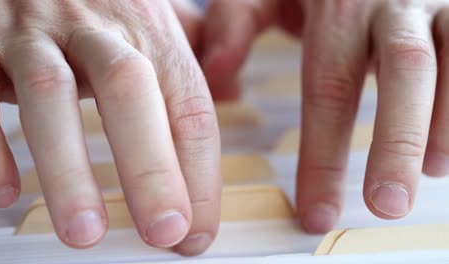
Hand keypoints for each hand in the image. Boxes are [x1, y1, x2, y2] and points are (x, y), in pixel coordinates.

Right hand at [0, 0, 220, 255]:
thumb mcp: (151, 16)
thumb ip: (195, 48)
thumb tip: (233, 89)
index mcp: (148, 28)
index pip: (187, 104)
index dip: (199, 171)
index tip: (195, 228)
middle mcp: (95, 26)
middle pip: (130, 92)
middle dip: (151, 169)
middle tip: (163, 232)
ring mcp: (34, 30)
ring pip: (50, 93)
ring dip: (68, 169)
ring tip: (83, 231)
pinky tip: (2, 190)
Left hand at [202, 0, 448, 232]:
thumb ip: (237, 22)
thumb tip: (216, 76)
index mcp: (338, 4)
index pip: (327, 87)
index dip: (322, 155)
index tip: (317, 214)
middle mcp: (393, 0)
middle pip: (403, 71)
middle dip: (397, 142)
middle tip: (387, 205)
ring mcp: (436, 0)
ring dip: (446, 120)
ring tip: (434, 171)